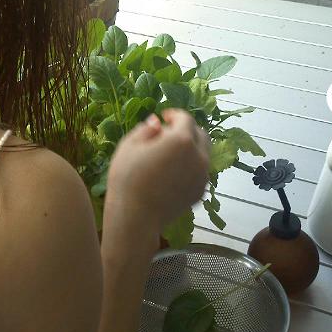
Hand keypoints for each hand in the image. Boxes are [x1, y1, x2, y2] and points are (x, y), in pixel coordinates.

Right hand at [102, 110, 210, 253]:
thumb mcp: (129, 145)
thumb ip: (146, 129)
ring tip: (170, 154)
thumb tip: (157, 123)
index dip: (174, 115)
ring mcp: (202, 176)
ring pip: (203, 153)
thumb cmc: (128, 178)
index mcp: (182, 140)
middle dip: (186, 130)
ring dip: (191, 148)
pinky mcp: (201, 191)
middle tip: (168, 134)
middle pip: (200, 134)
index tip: (164, 116)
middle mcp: (198, 156)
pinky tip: (173, 172)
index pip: (185, 119)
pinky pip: (200, 171)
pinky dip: (191, 165)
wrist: (136, 216)